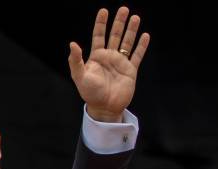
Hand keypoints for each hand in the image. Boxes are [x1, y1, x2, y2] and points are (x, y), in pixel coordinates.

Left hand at [68, 7, 149, 121]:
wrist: (105, 108)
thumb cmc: (90, 94)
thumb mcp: (80, 77)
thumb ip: (76, 61)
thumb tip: (72, 44)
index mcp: (96, 57)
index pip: (98, 36)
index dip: (100, 24)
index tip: (103, 11)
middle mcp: (109, 58)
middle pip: (114, 36)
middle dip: (119, 22)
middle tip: (123, 9)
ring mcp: (120, 63)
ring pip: (127, 42)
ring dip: (131, 30)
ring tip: (135, 17)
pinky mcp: (131, 71)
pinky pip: (137, 55)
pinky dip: (142, 46)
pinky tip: (145, 35)